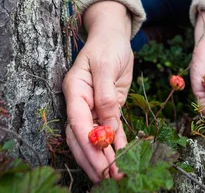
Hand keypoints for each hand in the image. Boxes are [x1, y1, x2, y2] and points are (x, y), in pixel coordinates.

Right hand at [62, 1, 133, 182]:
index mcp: (75, 90)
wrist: (113, 35)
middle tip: (108, 176)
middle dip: (94, 158)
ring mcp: (92, 106)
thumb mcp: (107, 64)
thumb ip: (105, 95)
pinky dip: (116, 144)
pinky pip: (109, 130)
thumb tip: (107, 124)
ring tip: (116, 175)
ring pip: (94, 138)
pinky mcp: (107, 107)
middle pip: (82, 136)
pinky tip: (123, 157)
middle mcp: (80, 102)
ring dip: (104, 157)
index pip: (77, 122)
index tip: (100, 160)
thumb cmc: (107, 44)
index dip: (88, 143)